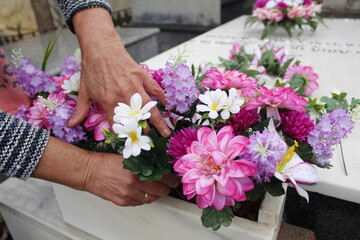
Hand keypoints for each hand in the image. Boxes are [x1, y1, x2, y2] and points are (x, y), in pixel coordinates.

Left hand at [68, 8, 170, 136]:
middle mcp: (124, 96)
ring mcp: (135, 86)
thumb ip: (80, 111)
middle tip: (152, 142)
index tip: (127, 143)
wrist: (99, 47)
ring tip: (166, 133)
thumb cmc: (91, 68)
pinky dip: (162, 98)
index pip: (117, 124)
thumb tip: (71, 125)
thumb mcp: (84, 91)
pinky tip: (168, 107)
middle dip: (145, 133)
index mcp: (108, 101)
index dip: (122, 135)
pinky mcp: (142, 76)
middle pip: (138, 119)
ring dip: (159, 121)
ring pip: (150, 108)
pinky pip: (155, 90)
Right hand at [84, 152, 178, 205]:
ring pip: (149, 199)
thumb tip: (157, 167)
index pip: (161, 178)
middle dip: (166, 189)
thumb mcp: (128, 158)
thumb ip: (143, 164)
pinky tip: (146, 193)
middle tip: (170, 185)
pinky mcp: (122, 201)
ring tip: (159, 190)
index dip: (170, 180)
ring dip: (157, 195)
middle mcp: (132, 186)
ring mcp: (127, 195)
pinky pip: (139, 202)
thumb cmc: (106, 162)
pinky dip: (145, 198)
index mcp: (136, 172)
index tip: (174, 179)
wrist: (89, 171)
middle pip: (158, 191)